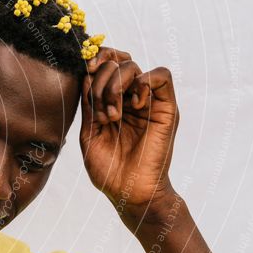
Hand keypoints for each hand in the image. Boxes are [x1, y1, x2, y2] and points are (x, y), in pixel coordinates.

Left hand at [79, 46, 179, 223]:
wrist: (130, 193)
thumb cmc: (108, 170)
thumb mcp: (88, 134)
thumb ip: (88, 105)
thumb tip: (86, 76)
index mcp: (110, 102)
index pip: (106, 64)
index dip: (96, 59)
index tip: (87, 70)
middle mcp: (129, 98)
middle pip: (116, 63)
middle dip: (101, 83)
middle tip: (101, 114)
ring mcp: (148, 102)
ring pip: (133, 66)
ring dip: (115, 87)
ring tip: (113, 116)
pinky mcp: (166, 109)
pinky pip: (162, 76)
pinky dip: (144, 82)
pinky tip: (134, 105)